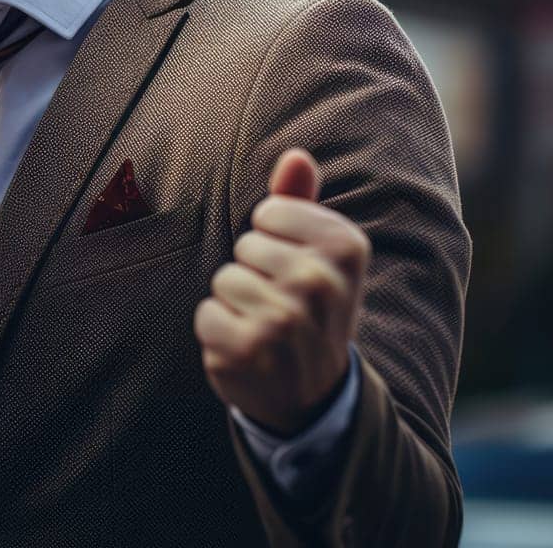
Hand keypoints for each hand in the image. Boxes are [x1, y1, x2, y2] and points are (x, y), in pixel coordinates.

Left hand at [194, 149, 369, 434]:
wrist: (316, 396)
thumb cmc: (312, 310)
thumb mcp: (321, 257)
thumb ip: (302, 202)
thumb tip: (296, 155)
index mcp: (346, 248)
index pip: (270, 212)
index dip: (275, 241)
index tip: (300, 273)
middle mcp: (321, 283)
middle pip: (246, 246)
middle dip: (256, 274)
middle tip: (286, 306)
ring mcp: (285, 319)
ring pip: (225, 279)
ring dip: (237, 304)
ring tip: (269, 328)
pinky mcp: (247, 349)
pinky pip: (206, 315)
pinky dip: (219, 333)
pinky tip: (250, 350)